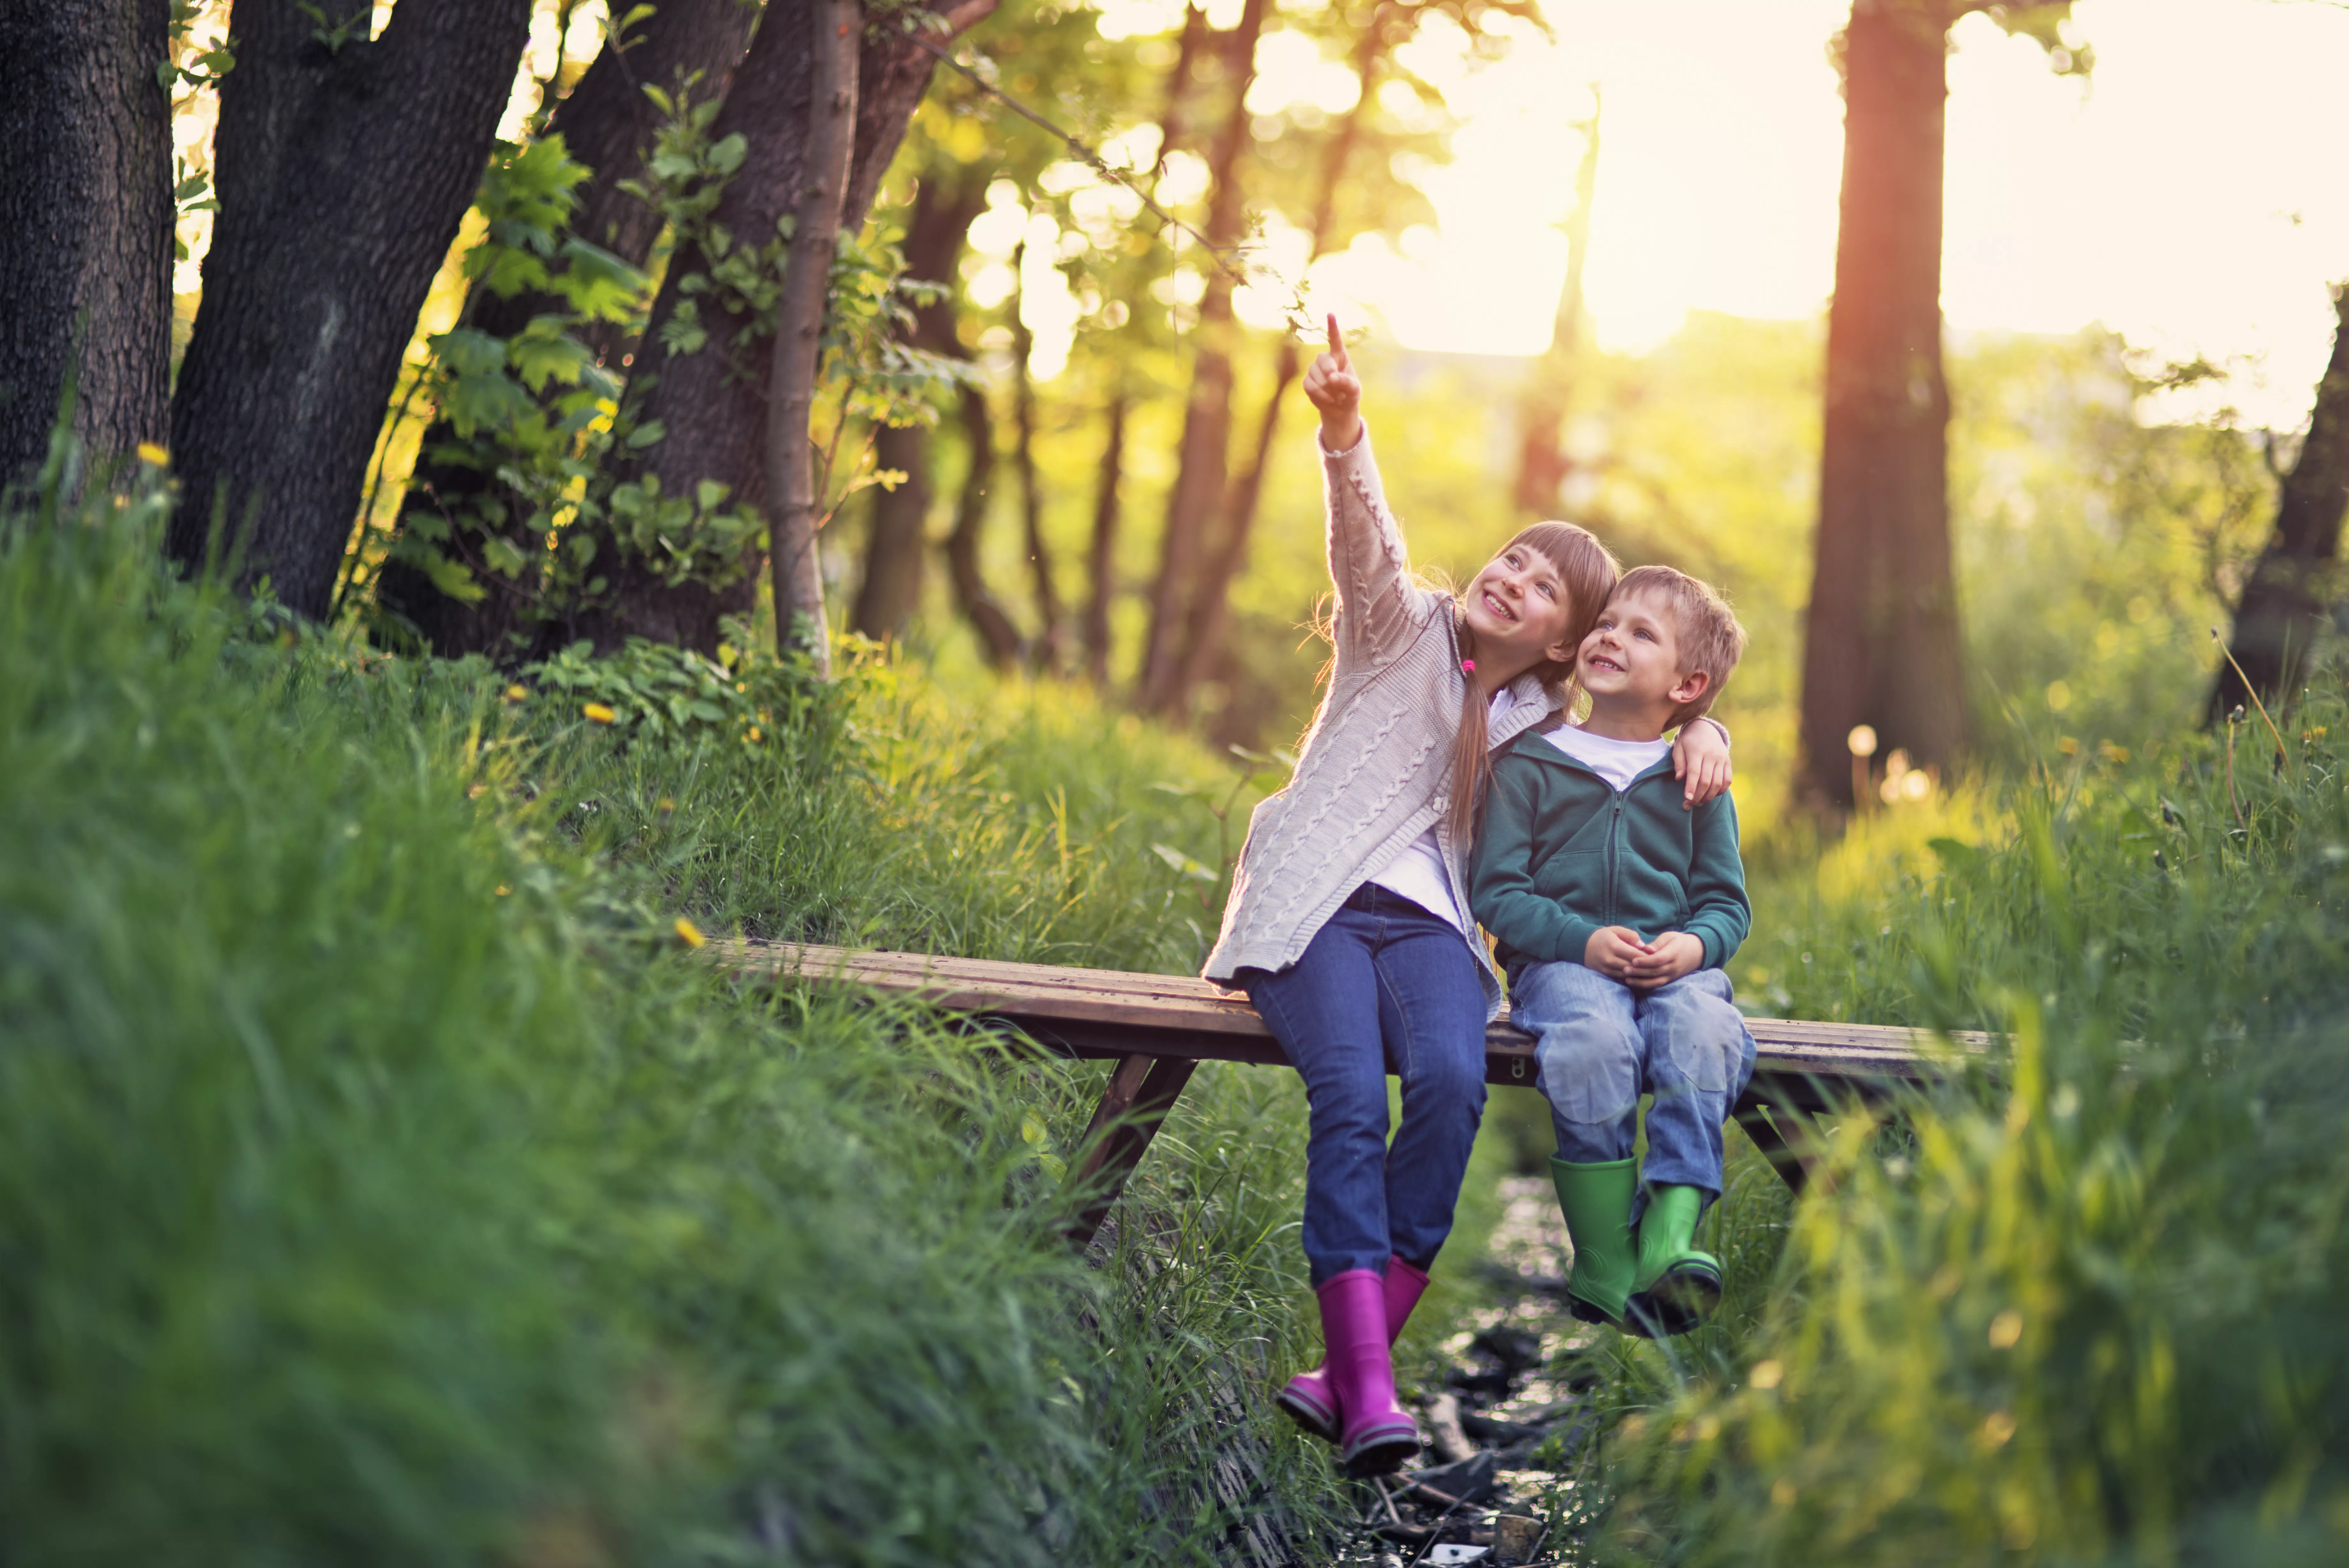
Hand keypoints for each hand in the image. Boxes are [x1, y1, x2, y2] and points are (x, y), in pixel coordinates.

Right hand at [1302, 312, 1362, 451]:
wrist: (1339, 409)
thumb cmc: (1349, 394)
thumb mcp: (1354, 389)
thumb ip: (1346, 382)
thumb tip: (1331, 377)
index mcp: (1339, 356)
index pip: (1335, 340)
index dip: (1332, 327)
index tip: (1330, 314)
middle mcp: (1325, 360)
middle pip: (1323, 360)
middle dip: (1329, 372)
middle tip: (1336, 384)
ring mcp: (1314, 370)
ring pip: (1315, 374)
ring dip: (1326, 388)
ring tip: (1336, 396)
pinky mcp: (1307, 381)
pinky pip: (1309, 385)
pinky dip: (1319, 394)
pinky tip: (1328, 399)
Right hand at [1583, 925, 1651, 980]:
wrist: (1581, 946)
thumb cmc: (1602, 936)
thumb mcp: (1615, 930)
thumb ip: (1630, 935)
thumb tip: (1643, 945)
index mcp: (1614, 946)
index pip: (1636, 955)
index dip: (1648, 958)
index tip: (1656, 957)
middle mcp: (1610, 959)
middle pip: (1633, 967)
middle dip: (1646, 967)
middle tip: (1656, 966)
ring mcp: (1607, 969)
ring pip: (1628, 976)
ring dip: (1639, 975)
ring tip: (1649, 972)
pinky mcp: (1605, 975)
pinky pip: (1621, 980)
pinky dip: (1631, 979)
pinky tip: (1638, 976)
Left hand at [1623, 931, 1704, 989]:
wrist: (1698, 952)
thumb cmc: (1680, 941)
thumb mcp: (1670, 937)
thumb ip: (1658, 943)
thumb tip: (1646, 949)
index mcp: (1673, 954)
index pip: (1659, 959)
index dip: (1645, 961)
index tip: (1633, 960)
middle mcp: (1674, 967)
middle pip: (1655, 972)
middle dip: (1639, 972)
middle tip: (1624, 970)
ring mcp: (1673, 975)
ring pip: (1656, 981)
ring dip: (1641, 982)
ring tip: (1627, 979)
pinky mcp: (1671, 980)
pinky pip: (1658, 985)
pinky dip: (1646, 986)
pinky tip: (1635, 984)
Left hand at [1672, 718, 1731, 808]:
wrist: (1705, 729)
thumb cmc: (1688, 741)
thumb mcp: (1678, 747)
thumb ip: (1679, 763)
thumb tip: (1679, 778)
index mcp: (1697, 751)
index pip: (1695, 772)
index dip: (1691, 787)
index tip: (1687, 799)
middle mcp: (1712, 755)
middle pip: (1706, 781)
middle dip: (1697, 796)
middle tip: (1688, 806)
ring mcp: (1722, 759)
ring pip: (1718, 783)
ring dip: (1709, 796)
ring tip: (1699, 803)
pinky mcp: (1728, 762)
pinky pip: (1727, 780)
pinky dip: (1720, 791)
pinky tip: (1711, 795)